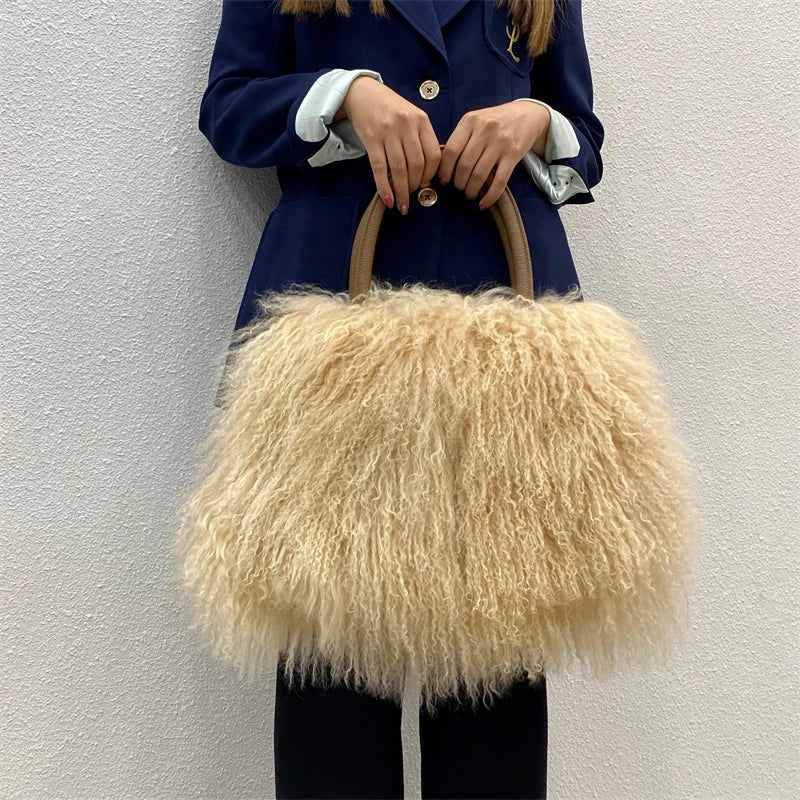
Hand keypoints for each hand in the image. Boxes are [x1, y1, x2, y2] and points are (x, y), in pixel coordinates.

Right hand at [341, 76, 441, 214]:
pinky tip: (388, 199)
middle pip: (417, 164)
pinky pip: (379, 168)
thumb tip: (425, 176)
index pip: (434, 154)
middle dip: (415, 186)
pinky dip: (384, 187)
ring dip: (402, 191)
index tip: (426, 185)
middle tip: (412, 196)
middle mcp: (406, 125)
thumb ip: (421, 141)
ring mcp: (388, 132)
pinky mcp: (371, 139)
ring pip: (399, 169)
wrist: (362, 92)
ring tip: (402, 204)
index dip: (431, 175)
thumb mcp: (412, 118)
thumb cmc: (390, 108)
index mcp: (421, 120)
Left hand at [437, 101, 550, 208]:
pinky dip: (490, 196)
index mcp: (470, 121)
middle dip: (459, 183)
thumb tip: (443, 166)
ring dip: (472, 190)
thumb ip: (461, 138)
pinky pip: (499, 181)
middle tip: (460, 188)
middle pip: (464, 165)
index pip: (451, 150)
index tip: (444, 181)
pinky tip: (484, 203)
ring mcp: (500, 142)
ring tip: (470, 194)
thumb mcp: (476, 121)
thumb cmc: (496, 121)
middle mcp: (484, 130)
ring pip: (479, 175)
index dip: (445, 170)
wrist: (527, 114)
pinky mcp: (513, 154)